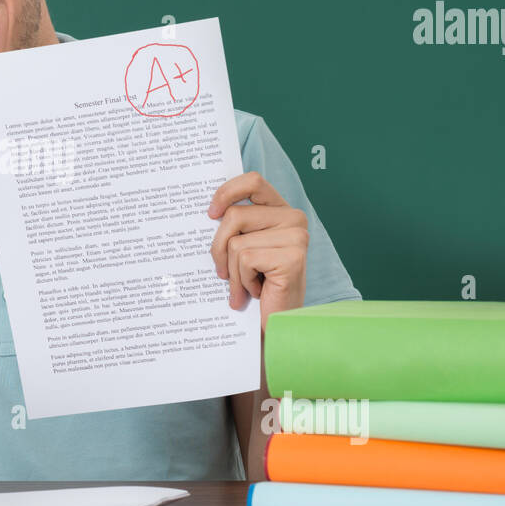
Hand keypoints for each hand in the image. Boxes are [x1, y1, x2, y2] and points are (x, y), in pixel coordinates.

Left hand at [207, 171, 307, 332]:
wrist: (276, 324)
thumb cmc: (257, 286)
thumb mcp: (243, 249)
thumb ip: (234, 226)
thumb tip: (207, 210)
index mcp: (282, 210)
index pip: (253, 181)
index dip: (227, 192)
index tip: (210, 213)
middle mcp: (294, 218)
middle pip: (234, 216)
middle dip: (219, 248)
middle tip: (223, 273)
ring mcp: (297, 236)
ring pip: (236, 242)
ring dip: (232, 271)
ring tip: (245, 285)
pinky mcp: (293, 256)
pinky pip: (245, 259)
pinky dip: (242, 281)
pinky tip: (258, 291)